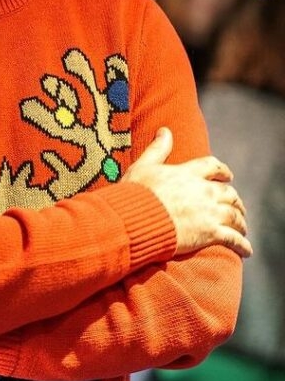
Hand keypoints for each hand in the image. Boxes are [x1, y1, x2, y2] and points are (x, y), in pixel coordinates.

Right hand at [123, 127, 251, 258]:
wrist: (134, 218)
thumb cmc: (134, 193)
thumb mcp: (142, 166)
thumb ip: (157, 149)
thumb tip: (165, 130)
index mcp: (188, 173)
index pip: (213, 167)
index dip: (223, 170)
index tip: (228, 176)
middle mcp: (203, 191)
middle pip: (229, 193)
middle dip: (235, 200)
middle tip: (237, 207)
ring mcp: (209, 213)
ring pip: (235, 216)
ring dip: (241, 222)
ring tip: (242, 228)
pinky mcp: (209, 233)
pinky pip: (233, 239)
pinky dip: (242, 245)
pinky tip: (247, 250)